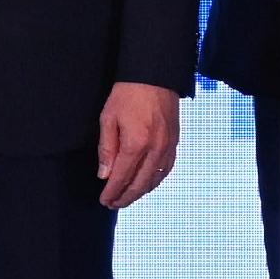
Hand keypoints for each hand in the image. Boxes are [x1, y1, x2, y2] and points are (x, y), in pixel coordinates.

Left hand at [95, 82, 182, 209]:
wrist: (155, 74)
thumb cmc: (128, 94)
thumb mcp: (108, 118)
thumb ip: (106, 149)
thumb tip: (104, 175)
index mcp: (136, 143)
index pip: (122, 177)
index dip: (112, 192)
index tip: (104, 200)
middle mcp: (155, 149)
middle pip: (140, 184)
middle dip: (125, 198)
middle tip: (113, 204)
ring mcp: (168, 146)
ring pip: (155, 180)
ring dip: (140, 192)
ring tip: (127, 197)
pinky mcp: (175, 142)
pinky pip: (166, 169)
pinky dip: (156, 180)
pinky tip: (147, 183)